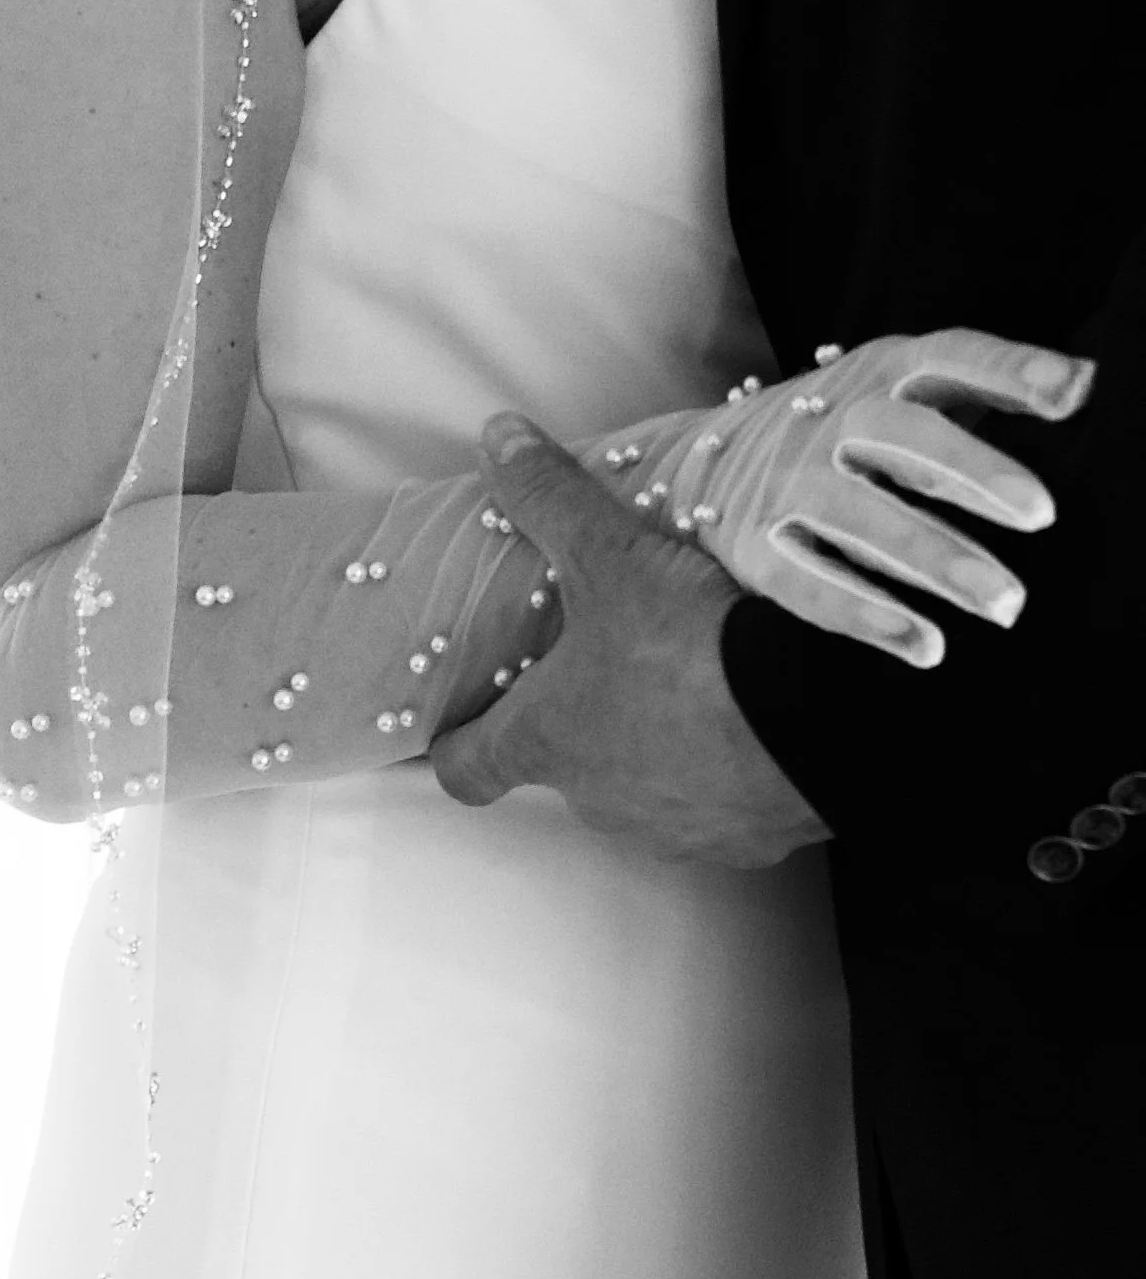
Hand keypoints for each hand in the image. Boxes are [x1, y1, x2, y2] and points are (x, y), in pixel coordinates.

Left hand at [430, 415, 829, 865]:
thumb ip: (549, 497)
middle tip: (606, 665)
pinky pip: (723, 808)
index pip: (467, 769)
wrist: (820, 721)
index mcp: (547, 740)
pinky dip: (729, 772)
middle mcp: (599, 802)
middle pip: (564, 771)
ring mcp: (674, 830)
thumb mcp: (611, 554)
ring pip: (645, 791)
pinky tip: (756, 722)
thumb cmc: (691, 648)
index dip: (458, 744)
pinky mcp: (746, 842)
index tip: (462, 724)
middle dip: (581, 723)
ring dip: (657, 749)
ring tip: (693, 687)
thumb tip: (496, 437)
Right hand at [613, 329, 1095, 668]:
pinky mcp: (756, 547)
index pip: (948, 357)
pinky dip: (866, 615)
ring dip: (933, 558)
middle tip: (1044, 515)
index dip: (1008, 370)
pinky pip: (809, 584)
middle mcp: (829, 420)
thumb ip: (982, 388)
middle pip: (903, 438)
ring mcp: (787, 485)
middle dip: (972, 471)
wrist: (700, 461)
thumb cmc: (838, 427)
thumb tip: (1084, 387)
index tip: (1074, 393)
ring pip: (860, 517)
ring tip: (1007, 604)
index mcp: (876, 372)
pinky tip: (926, 646)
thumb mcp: (897, 389)